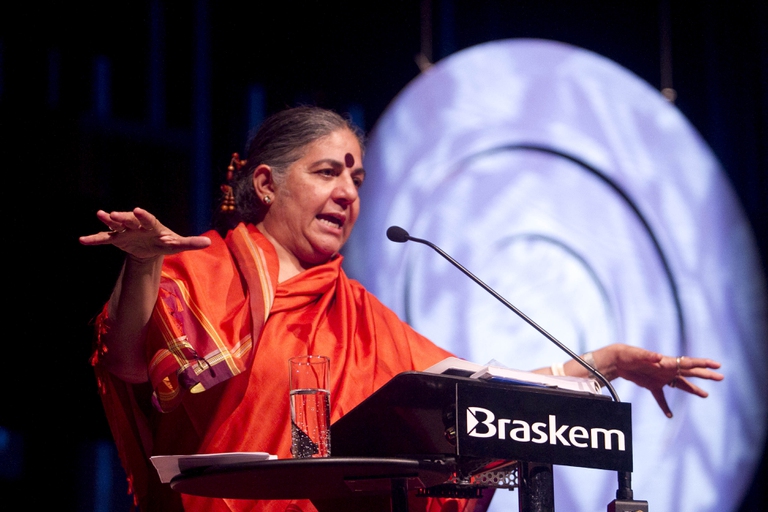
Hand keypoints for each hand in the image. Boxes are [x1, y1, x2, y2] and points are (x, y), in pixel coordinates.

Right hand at [79, 207, 210, 259]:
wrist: (151, 247)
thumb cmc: (165, 242)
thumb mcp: (177, 243)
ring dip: (108, 221)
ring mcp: (125, 231)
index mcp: (152, 224)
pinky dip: (94, 239)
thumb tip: (209, 242)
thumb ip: (190, 242)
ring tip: (100, 215)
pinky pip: (104, 239)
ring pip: (115, 225)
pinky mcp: (116, 239)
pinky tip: (82, 240)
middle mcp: (137, 224)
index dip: (143, 216)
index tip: (139, 210)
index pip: (148, 219)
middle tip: (114, 214)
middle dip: (123, 217)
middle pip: (129, 219)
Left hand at [608, 344, 723, 417]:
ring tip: (706, 395)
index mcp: (666, 362)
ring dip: (693, 389)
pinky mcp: (651, 385)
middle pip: (690, 373)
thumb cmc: (628, 355)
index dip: (703, 364)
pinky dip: (665, 406)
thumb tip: (658, 357)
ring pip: (680, 385)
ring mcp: (660, 377)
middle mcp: (666, 369)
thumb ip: (648, 356)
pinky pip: (660, 397)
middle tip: (721, 377)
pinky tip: (669, 415)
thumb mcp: (638, 355)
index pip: (688, 363)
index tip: (717, 365)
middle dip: (705, 375)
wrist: (616, 360)